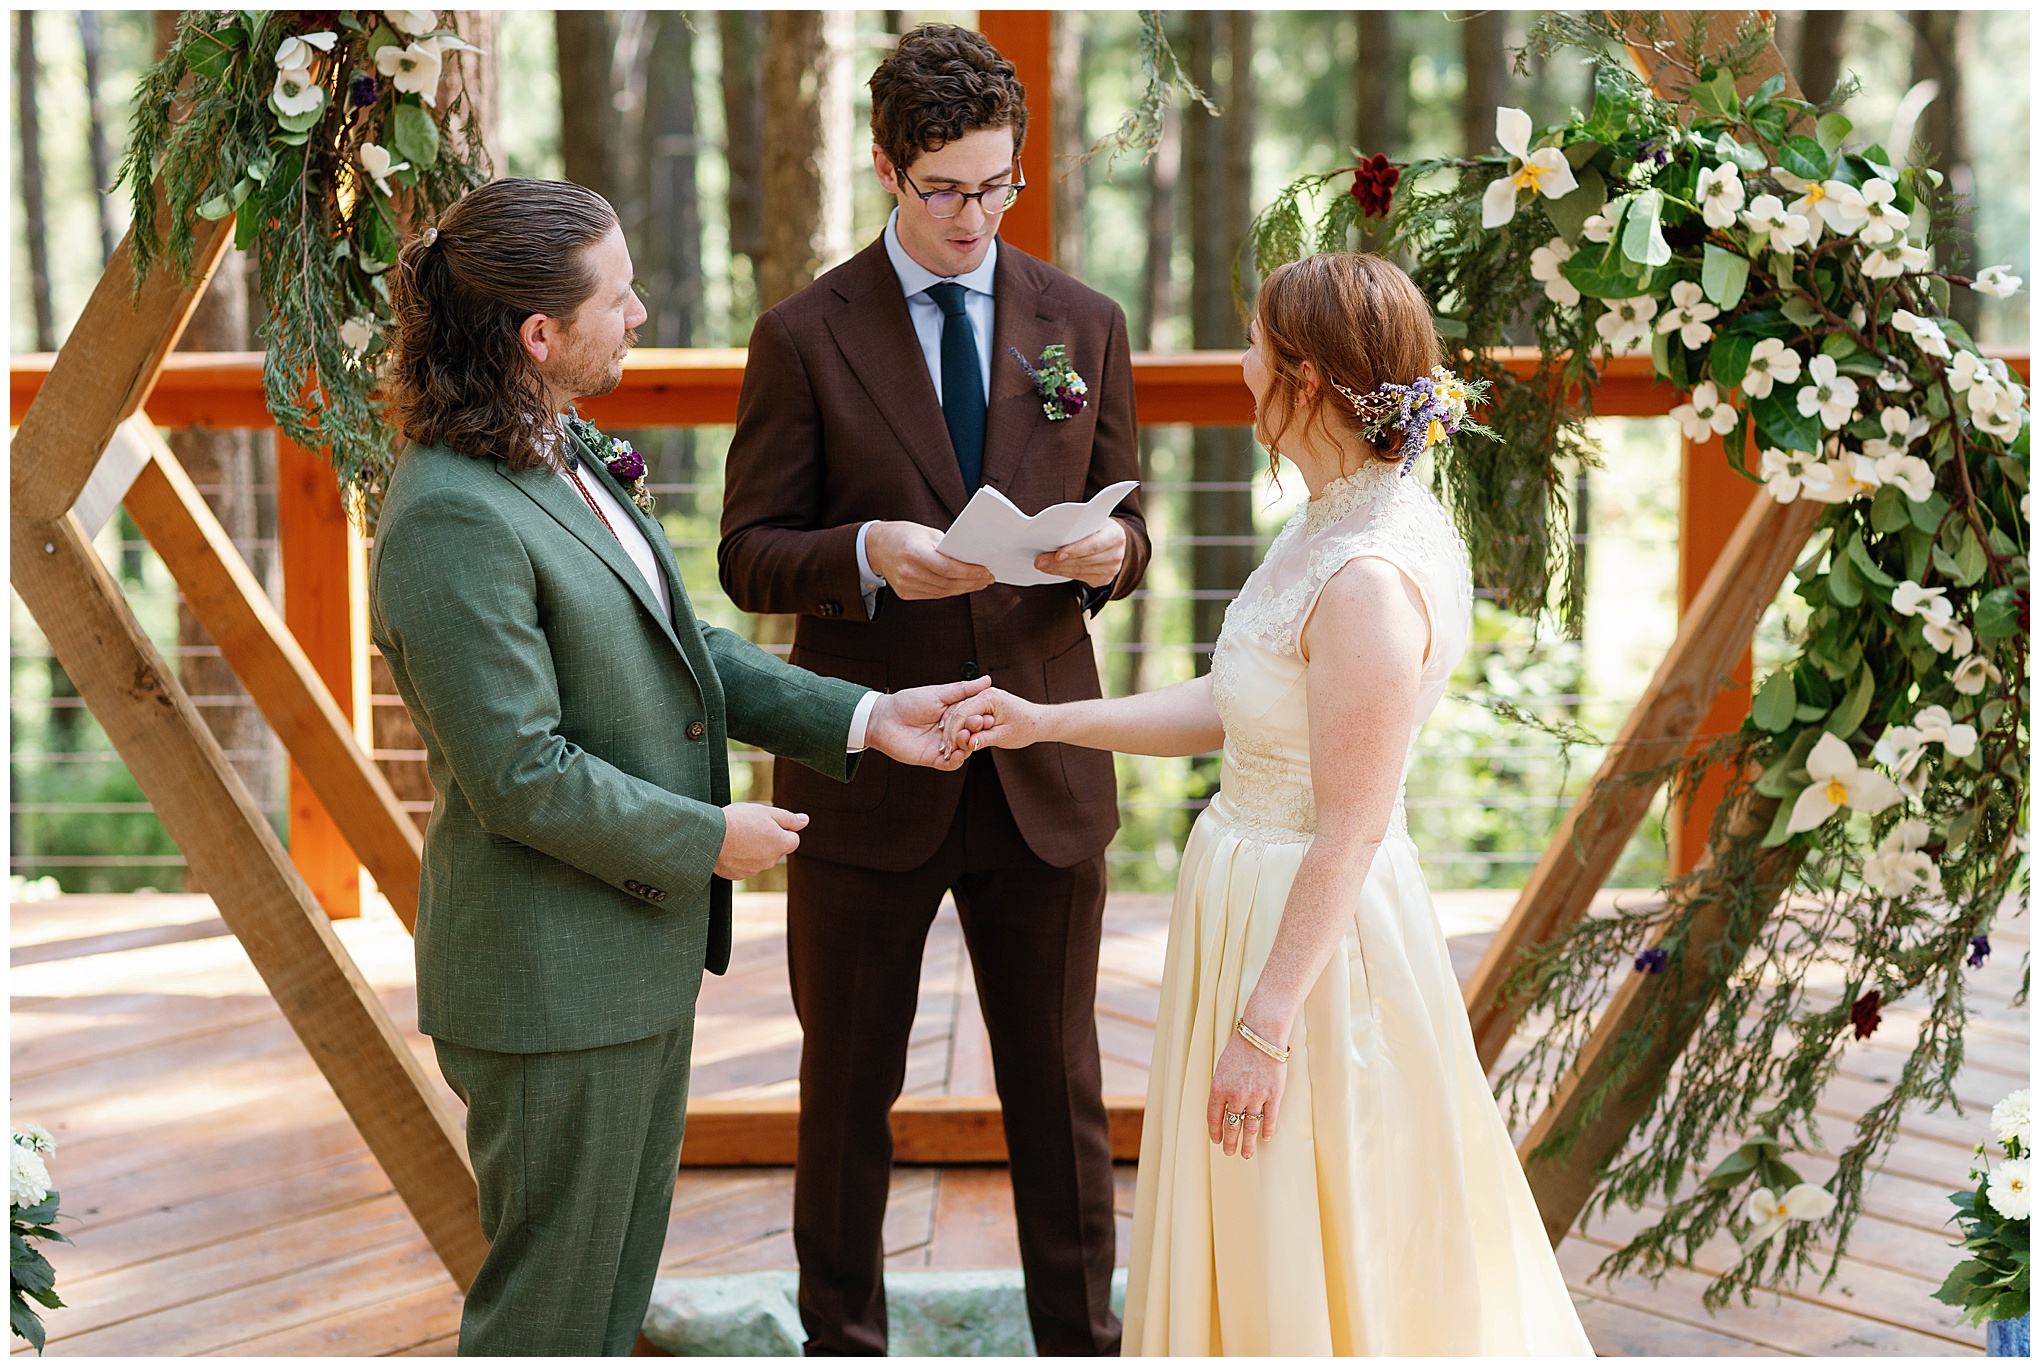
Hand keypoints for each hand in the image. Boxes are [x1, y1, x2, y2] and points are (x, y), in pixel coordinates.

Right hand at [714, 803, 807, 879]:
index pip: (793, 839)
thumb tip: (804, 820)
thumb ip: (789, 818)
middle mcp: (770, 861)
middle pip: (775, 849)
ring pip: (759, 858)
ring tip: (737, 836)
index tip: (768, 823)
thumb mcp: (767, 812)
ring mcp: (754, 870)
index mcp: (780, 844)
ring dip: (753, 848)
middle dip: (768, 839)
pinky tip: (730, 847)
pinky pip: (743, 865)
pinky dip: (739, 857)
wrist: (710, 837)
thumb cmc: (738, 821)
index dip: (783, 829)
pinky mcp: (738, 875)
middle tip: (750, 826)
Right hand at [866, 521, 994, 599]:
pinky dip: (950, 591)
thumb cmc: (905, 535)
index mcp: (914, 553)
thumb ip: (947, 547)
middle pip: (948, 583)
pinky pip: (934, 595)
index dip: (970, 572)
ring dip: (964, 588)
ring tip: (979, 583)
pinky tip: (962, 586)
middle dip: (972, 582)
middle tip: (987, 579)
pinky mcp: (905, 593)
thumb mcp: (926, 533)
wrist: (877, 547)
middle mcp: (908, 572)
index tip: (986, 572)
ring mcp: (905, 585)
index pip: (948, 568)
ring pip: (943, 592)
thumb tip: (972, 559)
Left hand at [866, 676, 992, 768]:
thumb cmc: (908, 702)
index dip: (982, 718)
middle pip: (971, 735)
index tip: (989, 716)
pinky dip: (957, 761)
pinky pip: (950, 764)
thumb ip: (963, 690)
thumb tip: (987, 680)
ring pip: (963, 750)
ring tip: (966, 739)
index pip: (974, 718)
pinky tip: (958, 754)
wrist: (883, 719)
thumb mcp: (939, 693)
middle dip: (976, 732)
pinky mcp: (934, 758)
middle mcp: (950, 731)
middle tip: (978, 727)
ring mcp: (943, 746)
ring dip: (967, 746)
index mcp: (954, 714)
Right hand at [939, 686, 1045, 753]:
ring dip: (952, 730)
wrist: (1039, 721)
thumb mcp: (1004, 736)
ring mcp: (983, 698)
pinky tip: (956, 740)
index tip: (948, 748)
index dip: (953, 732)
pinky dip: (960, 727)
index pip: (962, 713)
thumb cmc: (1026, 726)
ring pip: (959, 713)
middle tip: (944, 751)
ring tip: (948, 748)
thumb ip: (984, 739)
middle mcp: (984, 694)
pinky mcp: (983, 705)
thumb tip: (968, 744)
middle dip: (949, 732)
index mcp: (989, 697)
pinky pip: (966, 715)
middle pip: (957, 712)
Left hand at [1033, 518, 1126, 587]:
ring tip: (1043, 564)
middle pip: (1084, 561)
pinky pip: (1081, 578)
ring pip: (1080, 571)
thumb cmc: (1096, 526)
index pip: (1094, 545)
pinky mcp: (1105, 579)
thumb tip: (1050, 538)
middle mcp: (1117, 554)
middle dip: (1059, 562)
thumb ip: (1076, 527)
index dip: (1075, 550)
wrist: (1112, 539)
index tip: (1058, 554)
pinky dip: (1065, 573)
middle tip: (1040, 561)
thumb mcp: (1091, 520)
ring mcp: (1112, 569)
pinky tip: (1054, 569)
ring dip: (1059, 569)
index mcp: (1115, 535)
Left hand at [1207, 1026, 1286, 1159]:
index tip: (1216, 1141)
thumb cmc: (1240, 1048)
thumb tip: (1223, 1110)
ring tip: (1246, 1154)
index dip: (1215, 1132)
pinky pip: (1269, 1119)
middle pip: (1231, 1126)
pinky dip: (1267, 1131)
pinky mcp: (1274, 1095)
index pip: (1214, 1117)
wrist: (1262, 1034)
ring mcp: (1256, 1097)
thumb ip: (1222, 1090)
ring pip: (1250, 1128)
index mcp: (1219, 1088)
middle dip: (1230, 1142)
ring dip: (1247, 1144)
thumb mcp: (1222, 1068)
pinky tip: (1265, 1139)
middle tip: (1229, 1153)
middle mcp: (1236, 1095)